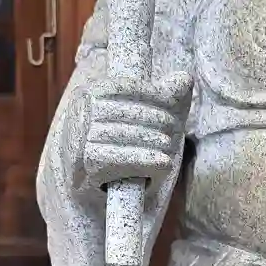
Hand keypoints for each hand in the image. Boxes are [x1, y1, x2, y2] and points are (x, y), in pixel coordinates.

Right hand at [80, 72, 186, 189]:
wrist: (85, 186)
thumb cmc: (114, 147)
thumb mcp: (136, 119)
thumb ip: (161, 97)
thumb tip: (185, 78)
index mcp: (89, 94)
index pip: (127, 87)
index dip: (155, 95)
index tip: (172, 106)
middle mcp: (80, 114)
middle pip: (130, 111)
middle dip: (159, 120)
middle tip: (173, 130)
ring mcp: (79, 141)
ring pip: (129, 136)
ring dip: (157, 143)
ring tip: (168, 149)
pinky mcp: (85, 167)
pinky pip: (123, 160)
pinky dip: (148, 162)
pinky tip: (164, 163)